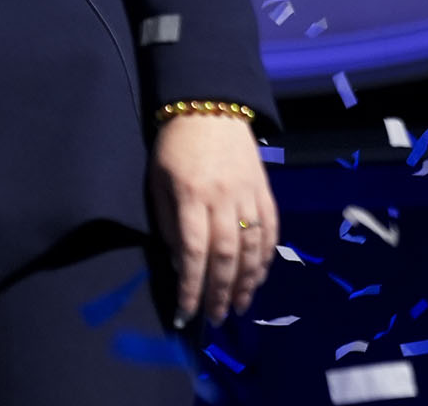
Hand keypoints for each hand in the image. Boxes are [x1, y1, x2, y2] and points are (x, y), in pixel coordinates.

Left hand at [149, 113, 277, 326]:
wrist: (211, 109)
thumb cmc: (174, 146)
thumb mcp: (157, 180)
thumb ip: (167, 221)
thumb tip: (179, 261)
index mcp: (191, 195)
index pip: (191, 251)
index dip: (191, 286)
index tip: (186, 312)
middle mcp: (223, 199)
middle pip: (225, 256)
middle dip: (220, 292)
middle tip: (216, 318)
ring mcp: (249, 196)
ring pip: (252, 249)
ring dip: (247, 283)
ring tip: (239, 306)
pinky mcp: (266, 193)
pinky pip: (270, 233)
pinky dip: (266, 259)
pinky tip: (259, 277)